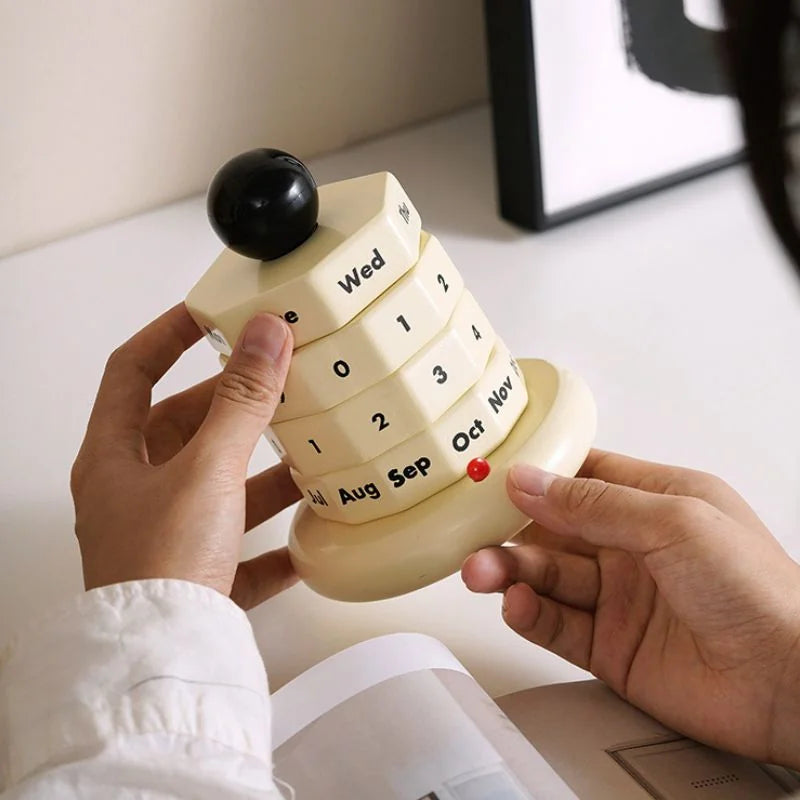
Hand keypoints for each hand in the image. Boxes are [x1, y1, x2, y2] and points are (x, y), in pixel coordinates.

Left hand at [71, 304, 300, 608]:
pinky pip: (240, 549)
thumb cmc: (159, 567)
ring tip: (307, 450)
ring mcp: (166, 537)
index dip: (170, 335)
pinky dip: (273, 541)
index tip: (212, 314)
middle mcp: (135, 494)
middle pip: (184, 429)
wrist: (165, 662)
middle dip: (234, 407)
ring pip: (219, 488)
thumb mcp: (206, 468)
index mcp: (115, 457)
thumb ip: (241, 400)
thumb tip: (263, 333)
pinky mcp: (198, 578)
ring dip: (261, 472)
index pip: (132, 371)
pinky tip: (308, 538)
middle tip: (279, 384)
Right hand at [462, 450, 799, 767]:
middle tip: (474, 533)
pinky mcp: (610, 648)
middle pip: (552, 530)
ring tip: (482, 571)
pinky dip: (530, 614)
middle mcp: (632, 548)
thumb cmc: (759, 590)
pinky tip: (518, 606)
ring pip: (546, 577)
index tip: (490, 476)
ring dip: (510, 572)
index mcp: (653, 502)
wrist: (791, 682)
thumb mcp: (674, 521)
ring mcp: (619, 599)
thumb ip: (594, 503)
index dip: (534, 476)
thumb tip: (530, 480)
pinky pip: (556, 625)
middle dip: (509, 529)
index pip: (579, 478)